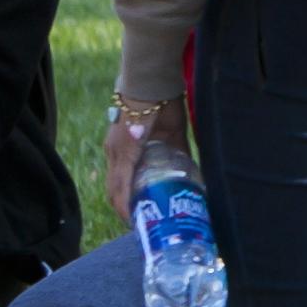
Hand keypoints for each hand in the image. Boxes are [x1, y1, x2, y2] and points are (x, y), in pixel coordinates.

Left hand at [105, 97, 186, 215]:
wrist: (153, 82)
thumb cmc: (162, 100)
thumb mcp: (171, 132)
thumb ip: (178, 151)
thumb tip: (192, 170)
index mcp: (123, 146)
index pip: (119, 178)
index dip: (126, 197)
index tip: (138, 213)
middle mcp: (114, 150)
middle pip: (114, 188)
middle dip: (125, 208)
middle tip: (141, 224)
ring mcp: (116, 151)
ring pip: (115, 188)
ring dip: (124, 209)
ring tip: (137, 224)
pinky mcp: (124, 151)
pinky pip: (122, 183)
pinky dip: (126, 201)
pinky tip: (131, 215)